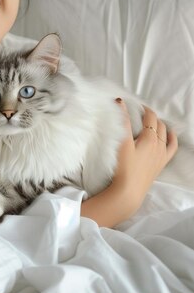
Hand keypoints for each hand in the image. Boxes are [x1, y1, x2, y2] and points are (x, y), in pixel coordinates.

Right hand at [81, 99, 177, 226]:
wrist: (129, 191)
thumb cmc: (123, 167)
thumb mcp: (121, 142)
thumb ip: (121, 121)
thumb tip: (120, 102)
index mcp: (149, 138)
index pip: (150, 117)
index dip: (144, 109)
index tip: (137, 106)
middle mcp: (159, 145)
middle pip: (159, 124)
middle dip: (151, 116)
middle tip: (141, 114)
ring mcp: (161, 155)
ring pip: (166, 134)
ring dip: (160, 125)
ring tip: (153, 122)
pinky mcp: (161, 164)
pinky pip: (172, 148)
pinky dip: (172, 139)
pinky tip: (170, 136)